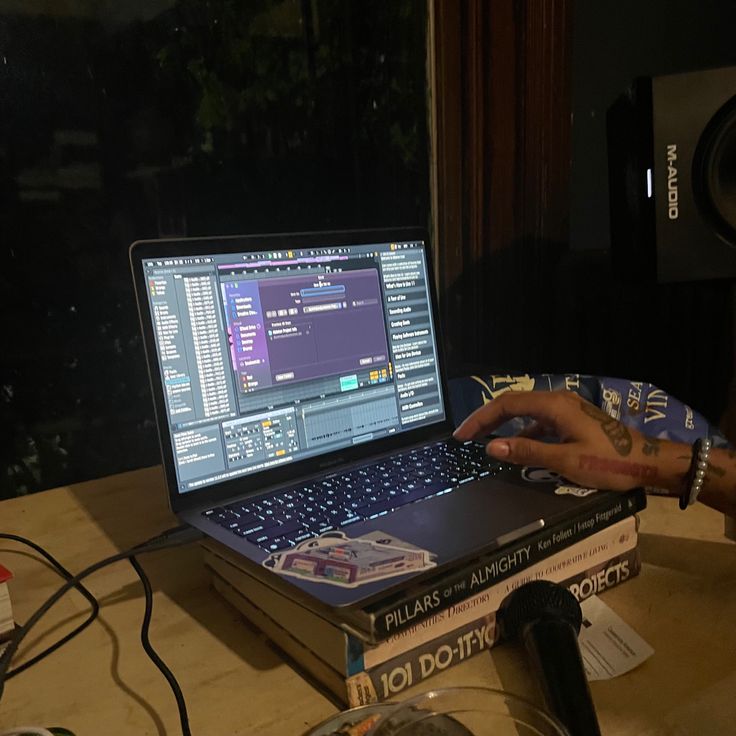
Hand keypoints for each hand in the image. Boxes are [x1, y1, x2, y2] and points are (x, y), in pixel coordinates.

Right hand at [453, 390, 665, 490]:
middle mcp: (557, 401)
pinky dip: (522, 432)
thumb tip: (491, 446)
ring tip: (484, 441)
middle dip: (486, 419)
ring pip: (525, 412)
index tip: (461, 435)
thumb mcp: (566, 461)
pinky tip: (517, 447)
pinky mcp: (572, 419)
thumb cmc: (610, 462)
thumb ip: (527, 452)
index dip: (479, 419)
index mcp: (553, 406)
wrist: (649, 463)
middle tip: (465, 438)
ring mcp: (566, 409)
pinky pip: (539, 421)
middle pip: (512, 404)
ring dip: (503, 425)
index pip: (505, 405)